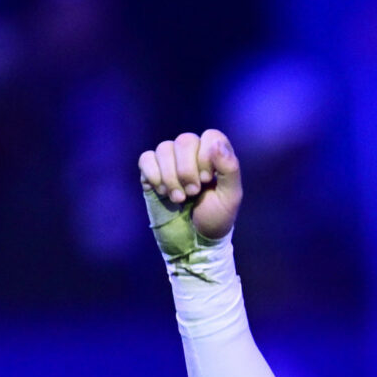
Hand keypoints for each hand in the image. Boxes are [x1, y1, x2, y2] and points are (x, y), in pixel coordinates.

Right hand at [137, 129, 242, 256]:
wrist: (194, 240)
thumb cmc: (215, 218)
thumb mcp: (230, 197)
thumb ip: (229, 169)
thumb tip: (216, 144)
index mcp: (215, 157)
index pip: (210, 135)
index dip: (207, 155)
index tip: (208, 179)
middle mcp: (192, 155)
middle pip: (184, 140)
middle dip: (188, 169)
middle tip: (193, 192)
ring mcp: (170, 162)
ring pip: (164, 149)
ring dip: (171, 176)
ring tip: (179, 198)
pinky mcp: (151, 172)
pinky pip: (146, 158)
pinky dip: (153, 175)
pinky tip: (162, 192)